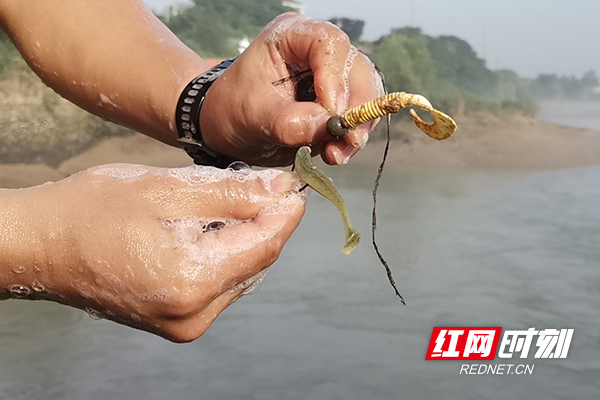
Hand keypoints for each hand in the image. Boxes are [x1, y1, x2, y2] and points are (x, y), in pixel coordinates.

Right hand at [1, 165, 304, 341]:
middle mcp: (194, 313)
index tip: (297, 184)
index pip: (265, 244)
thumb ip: (233, 192)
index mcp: (193, 279)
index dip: (286, 213)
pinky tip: (211, 230)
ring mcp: (185, 324)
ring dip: (245, 238)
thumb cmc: (95, 209)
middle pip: (256, 261)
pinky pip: (220, 286)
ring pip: (241, 274)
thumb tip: (282, 190)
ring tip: (231, 203)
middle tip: (264, 184)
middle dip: (265, 222)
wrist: (42, 246)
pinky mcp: (178, 323)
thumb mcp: (168, 188)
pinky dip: (225, 255)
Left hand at [200, 12, 384, 166]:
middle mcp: (317, 51)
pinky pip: (358, 117)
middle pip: (356, 69)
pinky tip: (335, 154)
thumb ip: (288, 121)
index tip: (332, 113)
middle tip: (348, 141)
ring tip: (337, 154)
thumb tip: (328, 125)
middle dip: (356, 109)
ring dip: (357, 128)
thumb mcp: (252, 116)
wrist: (230, 129)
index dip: (336, 78)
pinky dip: (351, 138)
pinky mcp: (338, 103)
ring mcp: (331, 77)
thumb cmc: (233, 110)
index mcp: (291, 37)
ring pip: (365, 95)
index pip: (329, 44)